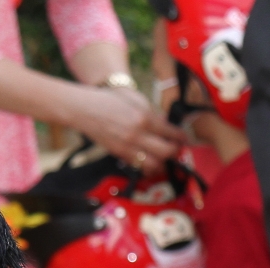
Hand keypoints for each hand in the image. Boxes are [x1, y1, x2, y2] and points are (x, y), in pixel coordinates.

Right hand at [68, 86, 183, 169]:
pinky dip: (147, 165)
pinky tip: (150, 160)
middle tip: (176, 148)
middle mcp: (137, 134)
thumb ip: (152, 114)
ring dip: (162, 162)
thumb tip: (166, 126)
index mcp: (144, 117)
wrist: (85, 108)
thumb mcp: (136, 99)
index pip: (171, 132)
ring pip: (154, 164)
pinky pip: (139, 166)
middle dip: (175, 152)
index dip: (181, 138)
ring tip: (164, 157)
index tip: (185, 139)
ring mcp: (127, 147)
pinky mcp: (119, 154)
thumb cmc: (110, 100)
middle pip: (166, 152)